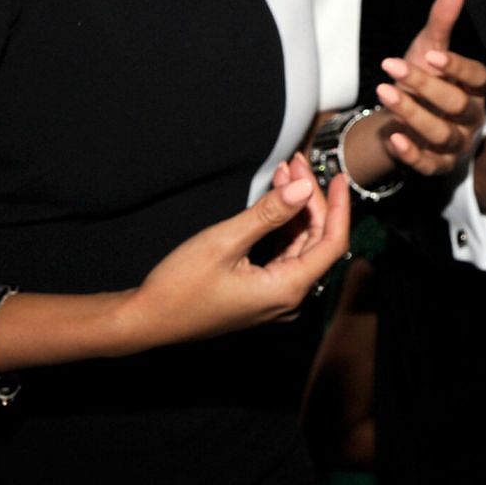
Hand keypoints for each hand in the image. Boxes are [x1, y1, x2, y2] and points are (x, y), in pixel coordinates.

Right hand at [125, 153, 351, 346]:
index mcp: (287, 289)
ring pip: (299, 245)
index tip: (339, 176)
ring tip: (285, 172)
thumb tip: (304, 188)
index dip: (339, 207)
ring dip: (295, 208)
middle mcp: (288, 298)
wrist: (146, 320)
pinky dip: (281, 225)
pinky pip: (283, 254)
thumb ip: (269, 213)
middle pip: (316, 240)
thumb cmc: (180, 286)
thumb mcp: (225, 241)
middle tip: (296, 164)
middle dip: (310, 199)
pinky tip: (274, 198)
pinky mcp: (262, 292)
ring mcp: (275, 297)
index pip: (332, 243)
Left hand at [371, 0, 485, 176]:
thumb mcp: (427, 48)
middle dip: (424, 86)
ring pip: (441, 134)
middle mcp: (471, 116)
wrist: (400, 120)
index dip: (455, 67)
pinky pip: (428, 164)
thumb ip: (443, 20)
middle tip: (391, 67)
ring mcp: (457, 144)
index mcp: (475, 87)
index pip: (476, 76)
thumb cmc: (421, 80)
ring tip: (384, 93)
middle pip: (456, 105)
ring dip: (412, 114)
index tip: (430, 55)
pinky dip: (411, 153)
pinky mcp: (438, 166)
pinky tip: (393, 137)